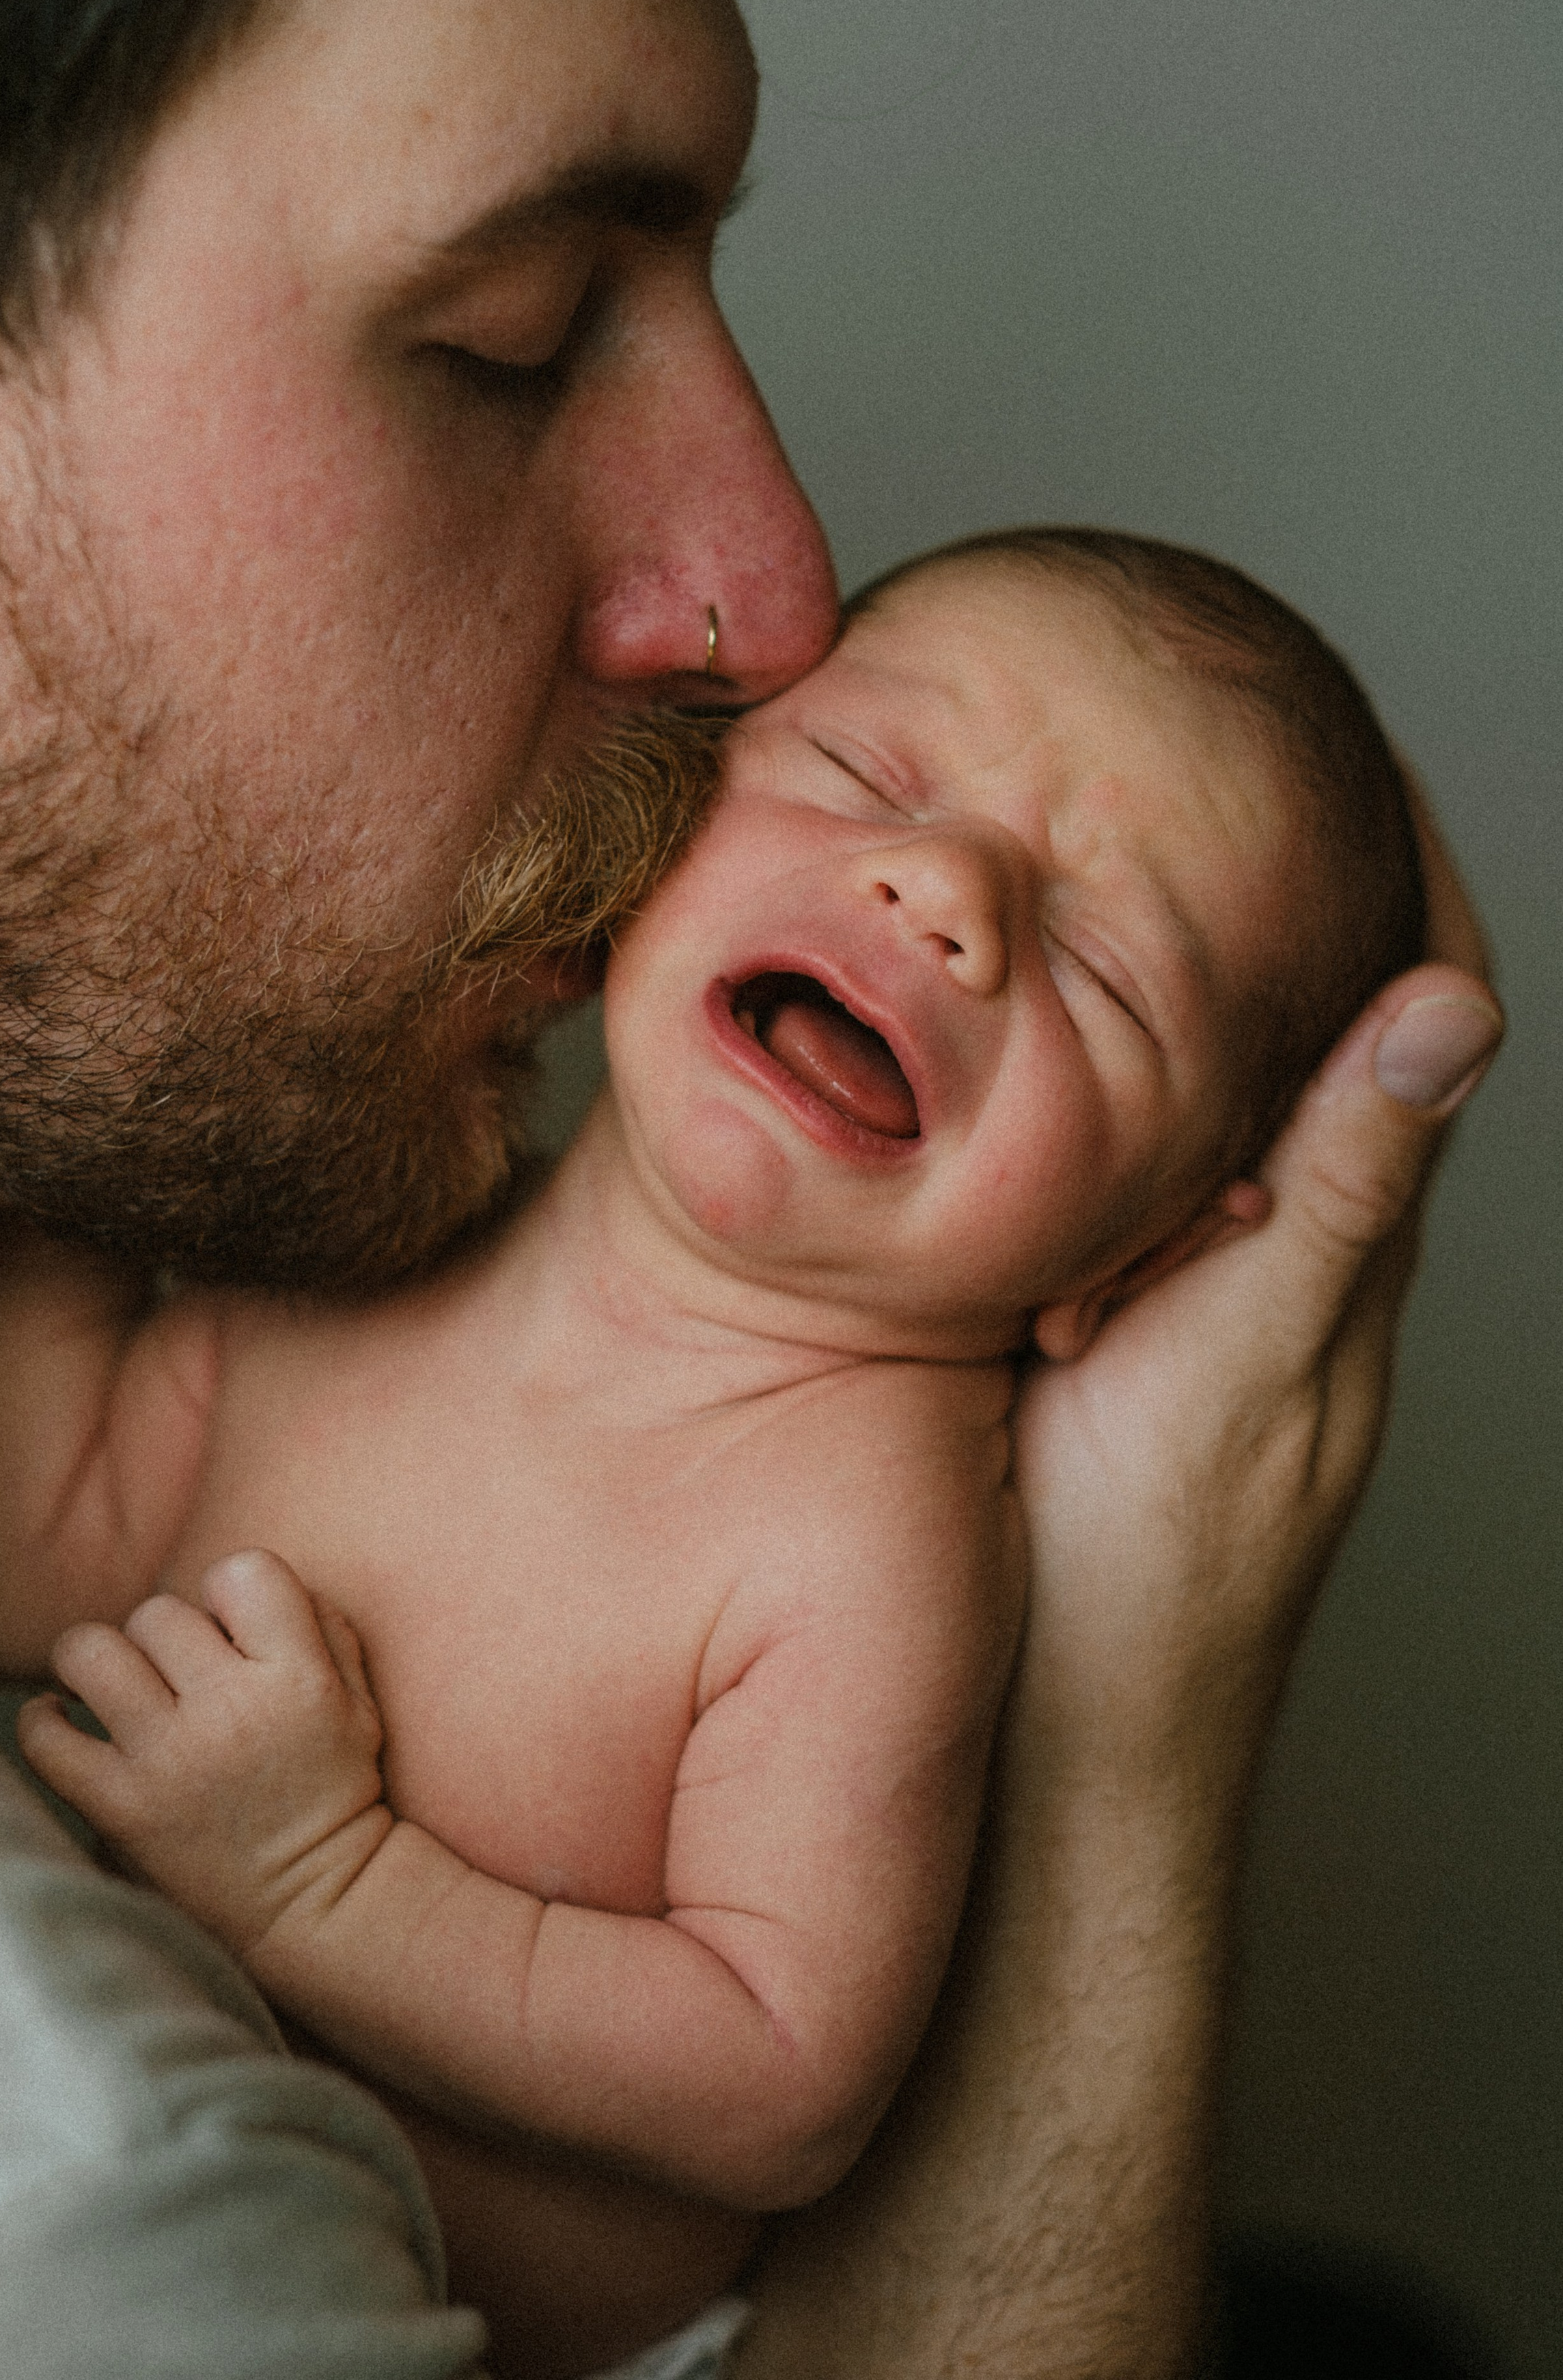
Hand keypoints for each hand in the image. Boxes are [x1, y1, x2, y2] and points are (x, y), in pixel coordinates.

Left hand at [20, 1549, 393, 1958]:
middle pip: (159, 1612)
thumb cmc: (333, 1791)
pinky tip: (63, 1721)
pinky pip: (46, 1739)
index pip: (243, 1570)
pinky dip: (42, 1722)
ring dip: (96, 1661)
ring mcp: (170, 1760)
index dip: (231, 1593)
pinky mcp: (121, 1809)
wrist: (314, 1906)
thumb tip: (247, 1586)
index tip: (230, 1631)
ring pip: (91, 1651)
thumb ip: (321, 1627)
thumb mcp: (358, 1703)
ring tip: (110, 1684)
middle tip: (177, 1676)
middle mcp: (232, 1711)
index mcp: (299, 1678)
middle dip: (165, 1638)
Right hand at [1010, 776, 1500, 1799]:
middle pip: (1320, 1022)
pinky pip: (1132, 1159)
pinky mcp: (1108, 1325)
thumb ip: (1339, 1193)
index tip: (1333, 729)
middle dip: (1279, 881)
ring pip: (1220, 1090)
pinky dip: (1108, 1069)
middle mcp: (1289, 1256)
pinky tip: (1036, 1028)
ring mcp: (1198, 1291)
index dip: (1393, 856)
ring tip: (1109, 841)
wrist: (1054, 1755)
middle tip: (1195, 746)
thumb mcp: (1247, 1364)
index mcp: (1344, 1243)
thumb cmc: (1146, 1588)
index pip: (1412, 1000)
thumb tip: (1449, 1009)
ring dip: (1189, 966)